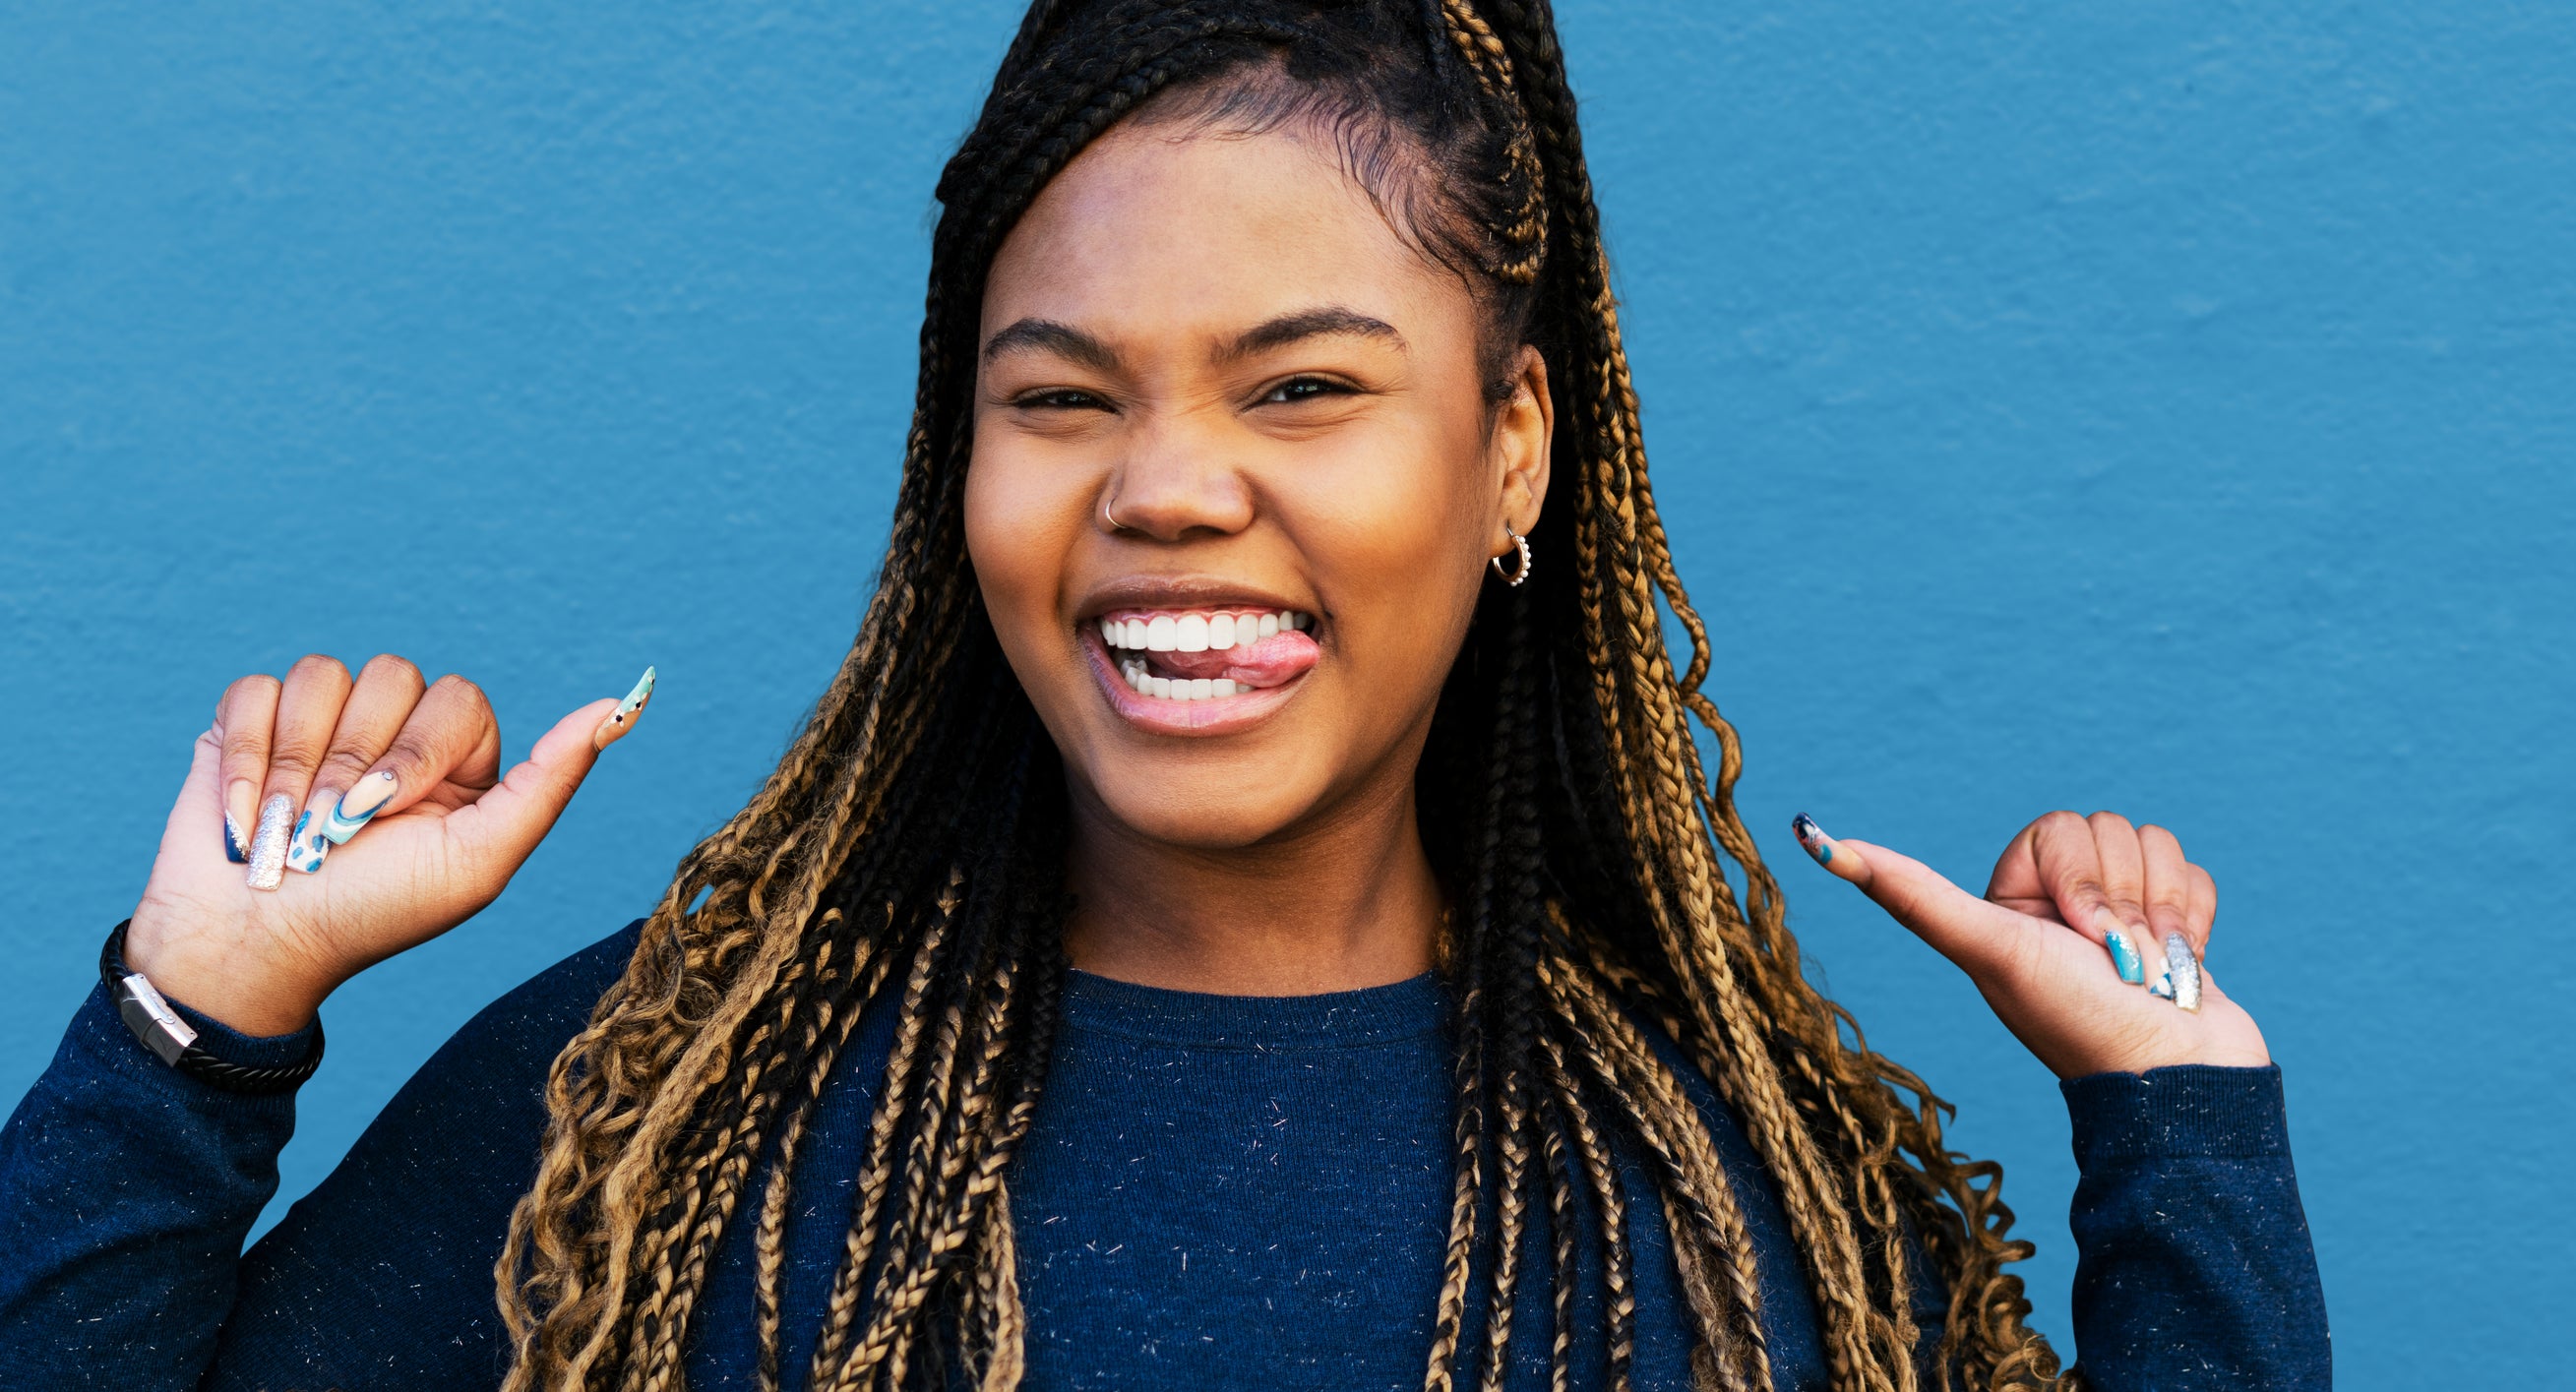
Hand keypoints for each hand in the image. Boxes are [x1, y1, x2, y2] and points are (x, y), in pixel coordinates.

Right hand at [123, 654, 655, 1035]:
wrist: (254, 948)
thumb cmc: (374, 914)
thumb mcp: (477, 859)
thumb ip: (550, 781)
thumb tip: (621, 704)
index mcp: (457, 763)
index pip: (459, 698)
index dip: (419, 750)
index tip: (391, 816)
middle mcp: (393, 735)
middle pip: (392, 674)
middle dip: (356, 761)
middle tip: (336, 832)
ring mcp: (322, 725)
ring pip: (324, 676)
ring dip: (298, 764)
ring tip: (289, 830)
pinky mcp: (250, 725)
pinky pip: (257, 690)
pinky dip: (247, 757)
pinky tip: (246, 817)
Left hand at [1789, 809, 2268, 1078]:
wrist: (2180, 1079)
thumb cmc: (2082, 1021)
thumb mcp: (1990, 950)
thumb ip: (1912, 895)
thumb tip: (1811, 836)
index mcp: (2008, 902)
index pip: (2057, 828)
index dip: (2075, 876)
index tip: (2074, 936)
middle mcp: (2057, 905)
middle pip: (2107, 829)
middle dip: (2120, 899)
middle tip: (2115, 959)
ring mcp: (2117, 912)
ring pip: (2152, 844)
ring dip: (2161, 913)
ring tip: (2147, 971)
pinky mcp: (2169, 923)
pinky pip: (2191, 872)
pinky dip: (2193, 922)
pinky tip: (2179, 967)